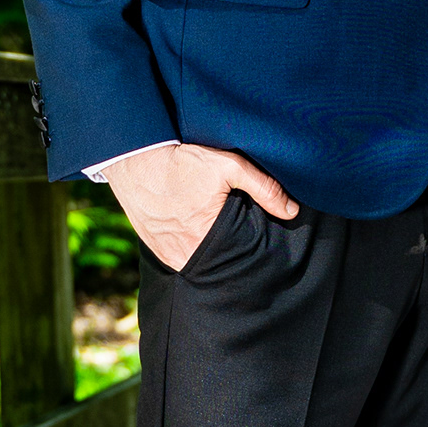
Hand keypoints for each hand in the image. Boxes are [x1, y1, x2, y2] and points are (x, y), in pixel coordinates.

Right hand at [107, 140, 298, 268]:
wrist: (135, 161)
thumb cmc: (181, 162)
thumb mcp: (228, 166)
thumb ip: (264, 187)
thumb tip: (292, 211)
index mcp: (207, 238)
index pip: (242, 256)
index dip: (254, 251)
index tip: (262, 242)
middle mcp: (187, 254)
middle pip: (223, 264)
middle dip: (235, 255)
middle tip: (243, 239)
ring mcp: (170, 256)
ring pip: (204, 265)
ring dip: (215, 255)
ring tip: (224, 239)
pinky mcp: (158, 252)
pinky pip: (184, 260)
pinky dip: (196, 252)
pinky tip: (204, 239)